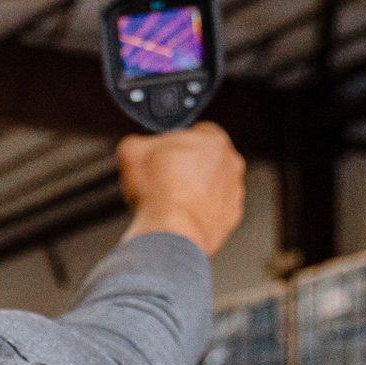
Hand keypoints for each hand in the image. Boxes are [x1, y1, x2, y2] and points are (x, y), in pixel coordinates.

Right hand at [118, 122, 245, 257]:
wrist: (171, 233)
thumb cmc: (158, 191)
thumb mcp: (132, 152)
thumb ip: (137, 141)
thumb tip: (135, 145)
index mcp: (213, 139)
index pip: (196, 131)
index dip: (174, 143)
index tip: (162, 155)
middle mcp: (231, 164)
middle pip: (205, 159)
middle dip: (186, 167)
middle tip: (163, 179)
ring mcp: (234, 192)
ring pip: (211, 185)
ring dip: (193, 190)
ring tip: (168, 201)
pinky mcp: (230, 218)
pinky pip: (213, 210)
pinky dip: (198, 212)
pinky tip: (179, 216)